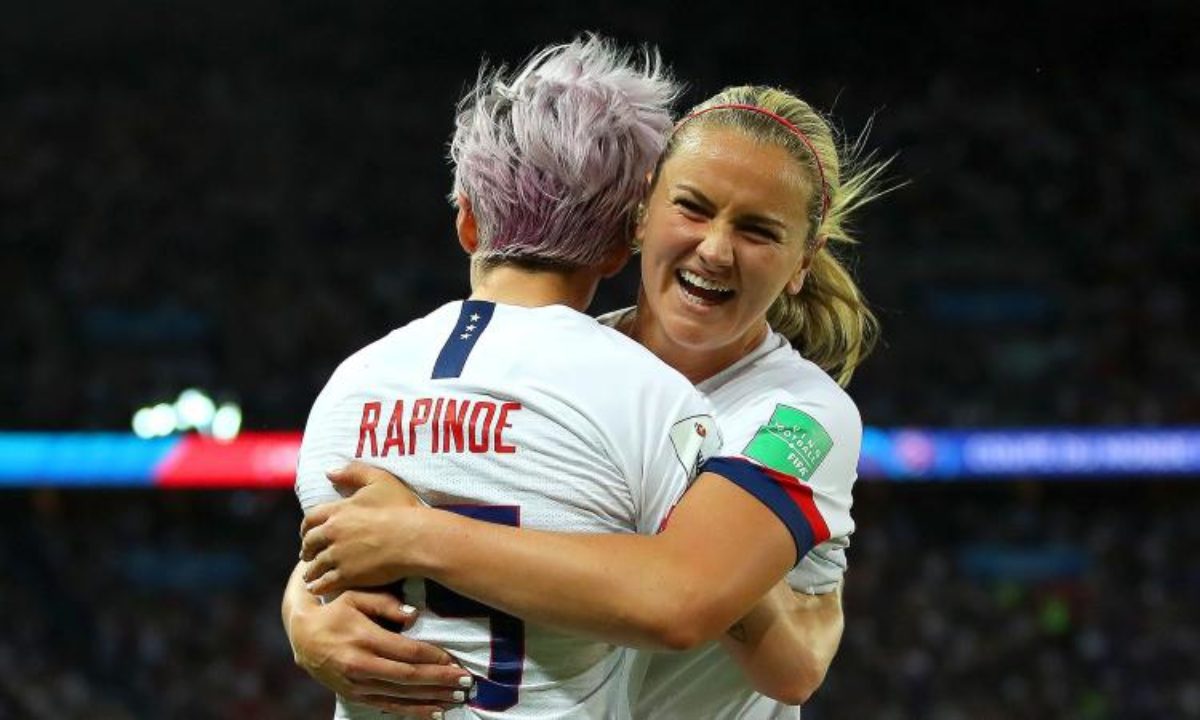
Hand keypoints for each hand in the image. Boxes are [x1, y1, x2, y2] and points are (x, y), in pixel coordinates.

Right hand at [288, 587, 473, 717]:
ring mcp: (357, 684)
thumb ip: (385, 603)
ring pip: (402, 695)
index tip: (455, 659)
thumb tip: (414, 615)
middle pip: (409, 676)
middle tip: (466, 681)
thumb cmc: (336, 611)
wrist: (302, 637)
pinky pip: (389, 706)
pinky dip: (413, 711)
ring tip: (457, 697)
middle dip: (440, 680)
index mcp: (364, 639)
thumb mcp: (356, 596)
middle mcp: (361, 665)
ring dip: (432, 697)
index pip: (406, 651)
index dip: (434, 657)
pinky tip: (435, 712)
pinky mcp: (355, 695)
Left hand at [301, 462, 428, 593]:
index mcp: (338, 510)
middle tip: (308, 555)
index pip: (310, 519)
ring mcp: (338, 556)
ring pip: (315, 565)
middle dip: (307, 549)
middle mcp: (332, 533)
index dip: (306, 527)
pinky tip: (317, 588)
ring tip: (311, 575)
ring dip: (310, 570)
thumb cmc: (401, 508)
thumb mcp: (379, 480)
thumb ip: (353, 472)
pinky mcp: (347, 575)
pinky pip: (324, 583)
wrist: (414, 538)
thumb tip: (329, 472)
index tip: (307, 533)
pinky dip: (317, 586)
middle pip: (309, 543)